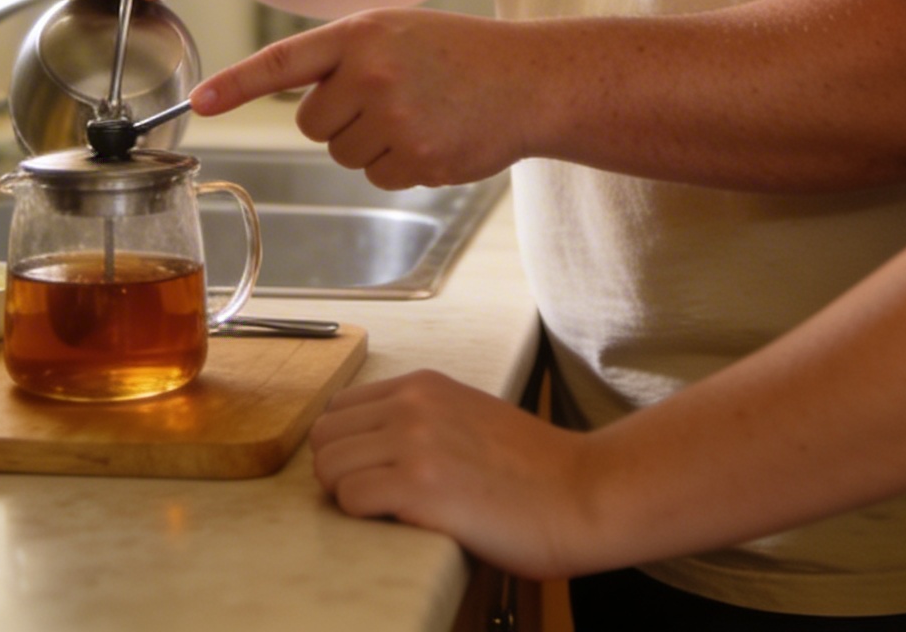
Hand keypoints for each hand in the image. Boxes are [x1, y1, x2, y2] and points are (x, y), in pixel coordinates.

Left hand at [190, 11, 539, 187]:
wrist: (530, 80)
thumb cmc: (461, 53)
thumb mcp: (399, 31)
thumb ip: (346, 56)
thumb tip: (301, 99)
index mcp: (362, 32)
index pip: (283, 60)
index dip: (237, 84)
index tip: (200, 103)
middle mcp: (372, 73)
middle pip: (312, 122)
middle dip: (340, 119)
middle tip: (389, 98)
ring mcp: (395, 118)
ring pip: (343, 153)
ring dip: (373, 143)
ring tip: (420, 114)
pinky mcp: (417, 159)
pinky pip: (379, 175)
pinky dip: (401, 165)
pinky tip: (434, 136)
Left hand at [311, 371, 602, 579]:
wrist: (581, 493)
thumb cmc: (533, 468)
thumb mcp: (470, 415)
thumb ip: (422, 418)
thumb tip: (372, 445)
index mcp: (424, 385)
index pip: (340, 407)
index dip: (346, 446)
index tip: (368, 471)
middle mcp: (413, 404)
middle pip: (324, 436)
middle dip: (338, 472)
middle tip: (373, 497)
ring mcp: (414, 443)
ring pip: (328, 467)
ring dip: (347, 496)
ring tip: (387, 511)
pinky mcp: (419, 486)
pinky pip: (350, 499)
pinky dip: (363, 518)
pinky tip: (400, 521)